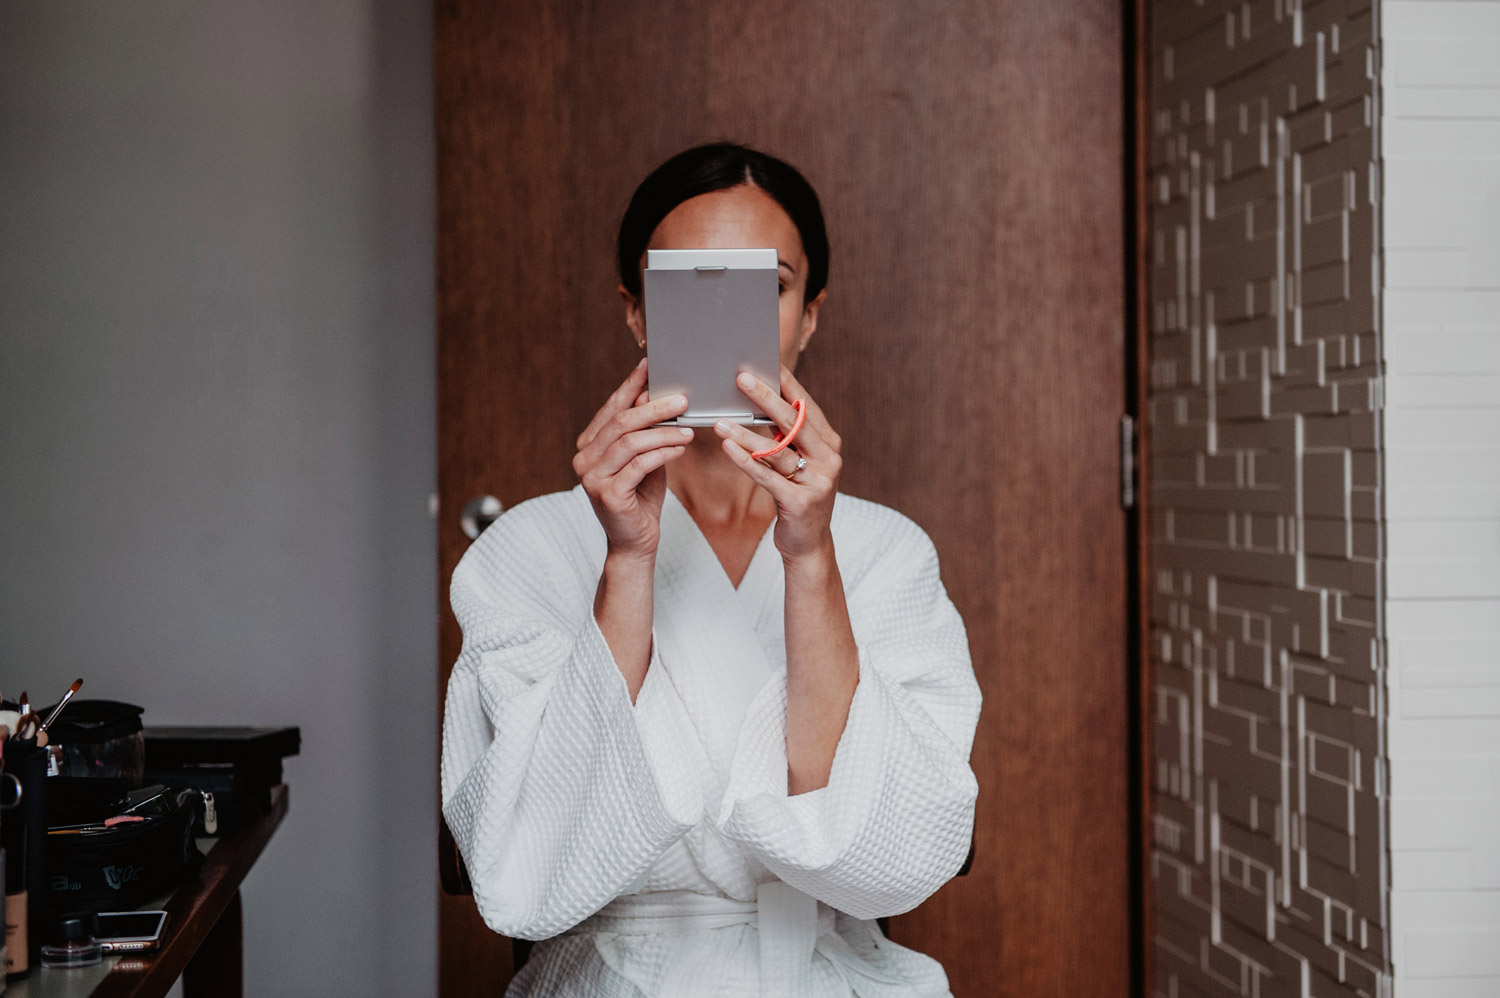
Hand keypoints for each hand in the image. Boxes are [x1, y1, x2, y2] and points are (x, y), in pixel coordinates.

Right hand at [574, 359, 691, 560]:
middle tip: (681, 399)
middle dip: (653, 407)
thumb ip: (645, 432)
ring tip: (688, 426)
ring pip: (630, 442)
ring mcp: (592, 478)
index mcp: (588, 446)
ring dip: (663, 431)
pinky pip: (640, 465)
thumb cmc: (640, 498)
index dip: (631, 386)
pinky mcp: (608, 495)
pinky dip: (663, 453)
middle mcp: (584, 459)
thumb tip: (657, 395)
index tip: (650, 367)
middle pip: (620, 423)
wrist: (634, 543)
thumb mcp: (644, 458)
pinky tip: (681, 446)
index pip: (611, 409)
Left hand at [713, 365, 842, 562]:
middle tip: (741, 378)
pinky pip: (767, 476)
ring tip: (719, 419)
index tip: (766, 362)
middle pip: (794, 421)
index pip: (806, 406)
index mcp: (829, 443)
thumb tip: (760, 401)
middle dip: (766, 397)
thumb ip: (787, 437)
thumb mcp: (798, 463)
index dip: (786, 383)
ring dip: (746, 432)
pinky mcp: (800, 502)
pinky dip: (745, 460)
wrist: (809, 545)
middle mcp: (828, 459)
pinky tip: (727, 446)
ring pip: (777, 450)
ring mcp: (817, 481)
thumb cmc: (796, 497)